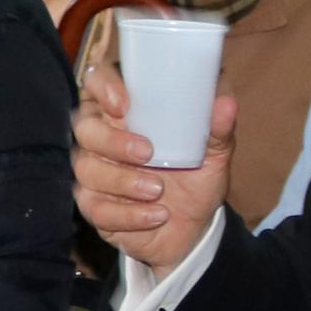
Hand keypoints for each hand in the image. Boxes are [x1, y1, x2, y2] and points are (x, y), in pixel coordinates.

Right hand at [72, 67, 235, 270]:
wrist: (193, 228)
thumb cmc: (196, 178)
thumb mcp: (214, 152)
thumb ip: (218, 128)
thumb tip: (226, 103)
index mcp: (125, 112)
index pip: (97, 83)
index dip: (103, 87)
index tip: (123, 104)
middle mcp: (103, 138)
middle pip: (84, 128)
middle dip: (113, 141)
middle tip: (148, 153)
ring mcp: (94, 172)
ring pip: (87, 169)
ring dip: (124, 182)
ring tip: (158, 191)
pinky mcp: (94, 206)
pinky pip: (95, 208)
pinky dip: (128, 214)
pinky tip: (155, 215)